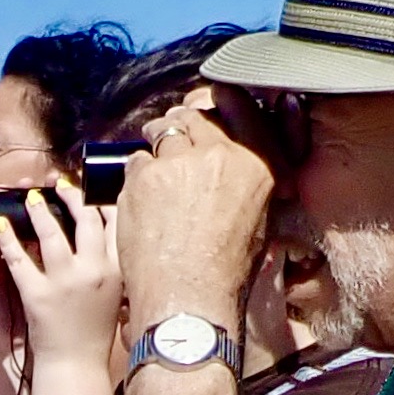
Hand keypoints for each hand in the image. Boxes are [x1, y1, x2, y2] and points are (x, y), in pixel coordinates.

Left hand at [0, 182, 122, 376]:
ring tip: (29, 196)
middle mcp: (94, 273)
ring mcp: (65, 284)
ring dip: (39, 210)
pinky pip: (19, 259)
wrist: (74, 368)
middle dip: (72, 198)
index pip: (114, 224)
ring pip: (51, 234)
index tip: (91, 188)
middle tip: (59, 184)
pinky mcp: (38, 296)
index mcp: (116, 272)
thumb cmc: (93, 334)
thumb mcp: (113, 297)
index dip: (101, 202)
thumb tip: (106, 235)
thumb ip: (110, 266)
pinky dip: (7, 239)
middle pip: (85, 221)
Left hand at [113, 85, 277, 337]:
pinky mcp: (144, 175)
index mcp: (257, 164)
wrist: (189, 297)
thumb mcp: (258, 221)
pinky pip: (136, 159)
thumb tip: (233, 168)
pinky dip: (135, 173)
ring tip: (151, 165)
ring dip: (155, 142)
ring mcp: (180, 162)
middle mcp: (220, 154)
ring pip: (161, 132)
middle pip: (194, 117)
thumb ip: (247, 182)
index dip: (222, 98)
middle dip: (180, 122)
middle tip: (169, 134)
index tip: (210, 96)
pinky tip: (137, 196)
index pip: (241, 108)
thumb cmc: (226, 273)